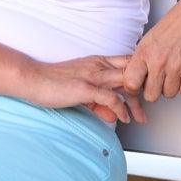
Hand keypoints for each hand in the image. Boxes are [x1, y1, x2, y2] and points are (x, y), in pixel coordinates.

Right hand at [22, 55, 145, 123]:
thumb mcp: (80, 91)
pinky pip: (111, 98)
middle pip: (132, 73)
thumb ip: (98, 101)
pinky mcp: (85, 88)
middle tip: (148, 108)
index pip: (128, 64)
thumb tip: (113, 115)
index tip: (145, 94)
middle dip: (143, 90)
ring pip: (126, 83)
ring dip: (136, 102)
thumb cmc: (52, 83)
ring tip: (140, 117)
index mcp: (97, 61)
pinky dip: (121, 110)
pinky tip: (124, 119)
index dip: (139, 77)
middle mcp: (98, 65)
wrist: (31, 79)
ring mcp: (92, 75)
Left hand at [124, 2, 180, 101]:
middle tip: (158, 79)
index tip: (138, 84)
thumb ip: (140, 62)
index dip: (134, 87)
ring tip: (173, 72)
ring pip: (169, 94)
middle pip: (151, 95)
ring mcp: (177, 67)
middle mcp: (159, 62)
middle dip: (154, 90)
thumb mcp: (147, 41)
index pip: (131, 83)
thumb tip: (134, 81)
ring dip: (171, 86)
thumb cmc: (171, 28)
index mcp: (144, 53)